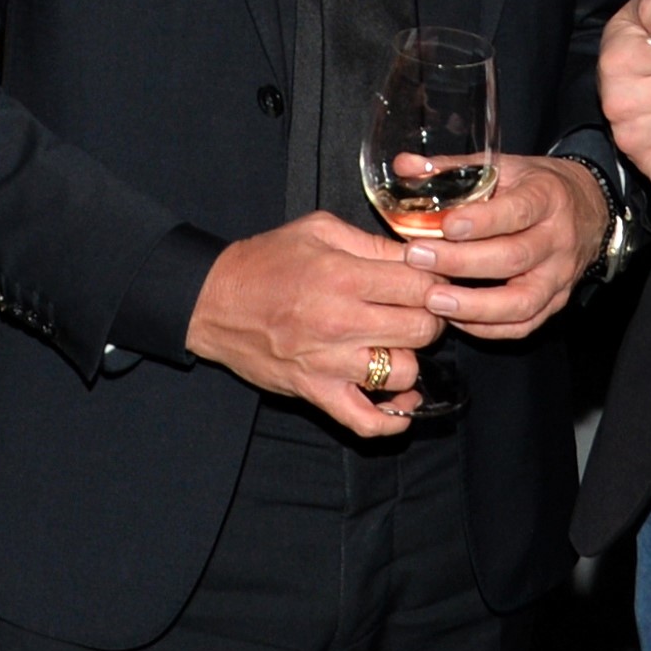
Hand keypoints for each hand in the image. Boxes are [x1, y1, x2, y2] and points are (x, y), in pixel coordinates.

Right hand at [184, 212, 442, 433]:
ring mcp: (329, 363)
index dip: (436, 281)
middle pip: (422, 329)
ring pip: (403, 372)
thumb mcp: (319, 230)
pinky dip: (391, 420)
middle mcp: (340, 322)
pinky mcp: (315, 392)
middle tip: (419, 311)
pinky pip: (365, 420)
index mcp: (344, 276)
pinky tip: (402, 403)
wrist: (214, 301)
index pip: (421, 284)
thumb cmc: (267, 261)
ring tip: (397, 345)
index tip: (432, 281)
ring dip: (409, 359)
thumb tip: (418, 252)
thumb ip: (371, 241)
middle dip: (430, 318)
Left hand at [405, 154, 606, 339]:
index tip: (445, 226)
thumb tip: (404, 166)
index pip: (518, 211)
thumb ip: (454, 169)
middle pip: (513, 257)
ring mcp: (560, 276)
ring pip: (522, 301)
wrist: (588, 208)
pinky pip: (524, 324)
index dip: (481, 222)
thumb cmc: (535, 186)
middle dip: (462, 262)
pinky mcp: (556, 302)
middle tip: (418, 259)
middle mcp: (559, 238)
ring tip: (433, 300)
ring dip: (474, 306)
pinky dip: (488, 328)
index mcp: (547, 196)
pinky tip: (455, 318)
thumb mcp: (503, 166)